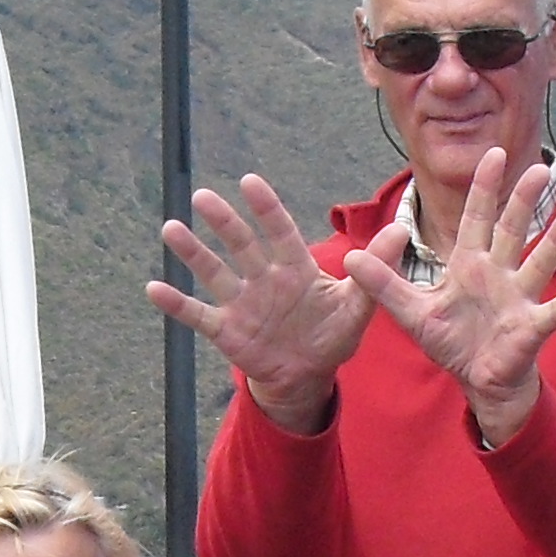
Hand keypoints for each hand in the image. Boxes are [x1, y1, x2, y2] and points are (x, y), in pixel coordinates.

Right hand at [147, 174, 370, 430]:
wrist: (307, 374)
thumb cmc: (331, 334)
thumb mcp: (358, 305)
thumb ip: (374, 268)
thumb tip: (402, 229)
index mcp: (295, 268)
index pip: (279, 232)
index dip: (265, 209)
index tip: (248, 182)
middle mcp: (264, 279)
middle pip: (241, 246)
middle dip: (223, 222)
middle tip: (203, 197)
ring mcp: (242, 303)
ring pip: (214, 272)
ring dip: (193, 252)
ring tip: (171, 230)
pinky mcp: (227, 330)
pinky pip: (198, 315)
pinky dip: (176, 304)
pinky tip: (153, 288)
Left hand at [340, 148, 555, 445]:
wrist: (477, 381)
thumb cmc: (452, 341)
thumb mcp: (412, 312)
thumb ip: (383, 284)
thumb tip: (347, 257)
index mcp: (470, 265)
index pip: (477, 218)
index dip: (484, 187)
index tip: (494, 153)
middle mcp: (498, 274)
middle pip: (512, 230)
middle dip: (524, 201)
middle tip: (540, 168)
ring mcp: (518, 299)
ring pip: (539, 263)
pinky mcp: (531, 328)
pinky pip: (554, 311)